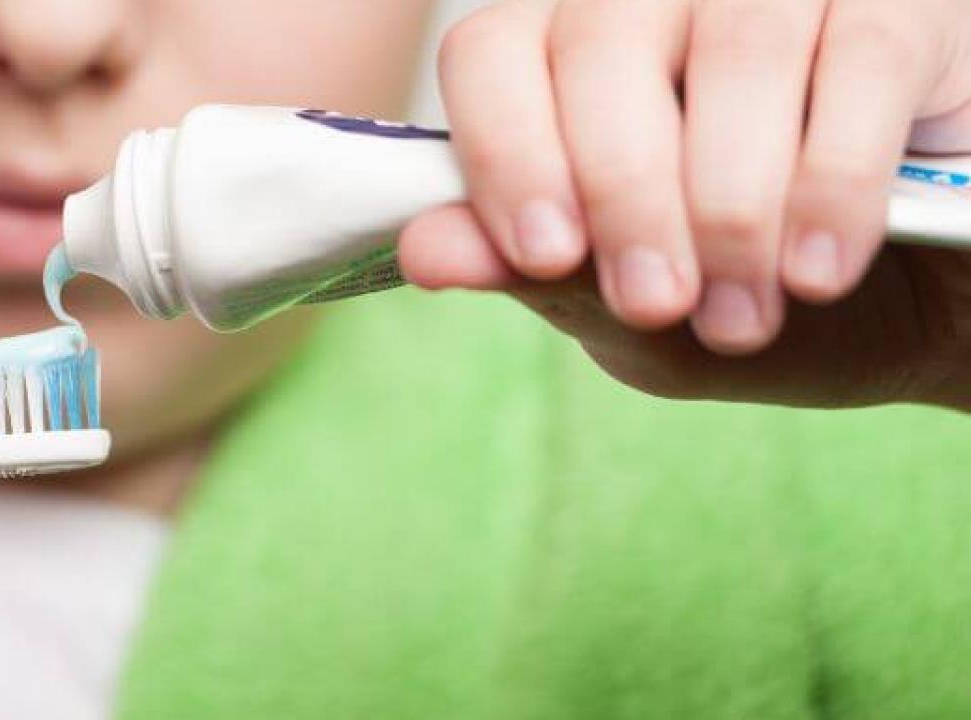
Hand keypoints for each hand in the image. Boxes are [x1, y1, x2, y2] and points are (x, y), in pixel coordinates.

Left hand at [399, 0, 970, 410]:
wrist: (929, 314)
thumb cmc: (760, 301)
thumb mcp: (637, 318)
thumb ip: (541, 276)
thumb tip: (424, 253)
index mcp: (571, 60)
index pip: (493, 52)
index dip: (507, 149)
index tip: (547, 255)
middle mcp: (665, 0)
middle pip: (601, 43)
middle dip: (624, 192)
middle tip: (659, 303)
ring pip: (734, 44)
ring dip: (730, 198)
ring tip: (746, 312)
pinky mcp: (907, 3)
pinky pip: (860, 56)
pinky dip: (831, 178)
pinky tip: (819, 269)